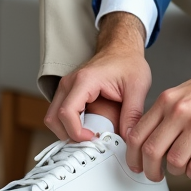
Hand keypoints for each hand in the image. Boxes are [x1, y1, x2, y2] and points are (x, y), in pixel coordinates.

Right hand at [44, 12, 151, 141]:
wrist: (122, 47)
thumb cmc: (128, 62)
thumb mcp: (137, 87)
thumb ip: (133, 114)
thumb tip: (129, 139)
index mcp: (84, 81)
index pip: (67, 113)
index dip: (77, 133)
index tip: (94, 140)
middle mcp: (69, 83)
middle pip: (53, 118)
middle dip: (69, 136)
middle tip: (91, 142)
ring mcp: (66, 87)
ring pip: (53, 118)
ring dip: (67, 132)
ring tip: (90, 137)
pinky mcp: (68, 92)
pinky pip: (60, 114)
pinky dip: (69, 125)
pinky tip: (88, 129)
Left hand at [126, 46, 190, 180]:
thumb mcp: (181, 92)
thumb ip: (164, 112)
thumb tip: (150, 137)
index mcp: (167, 100)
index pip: (138, 134)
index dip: (133, 156)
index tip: (136, 164)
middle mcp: (179, 111)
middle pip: (152, 151)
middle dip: (150, 170)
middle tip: (155, 175)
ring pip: (175, 161)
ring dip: (176, 171)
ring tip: (181, 168)